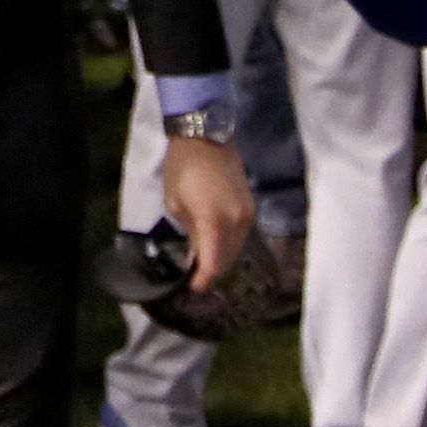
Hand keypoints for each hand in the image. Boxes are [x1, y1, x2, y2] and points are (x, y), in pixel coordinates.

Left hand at [159, 135, 256, 297]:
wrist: (205, 138)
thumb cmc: (183, 169)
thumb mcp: (176, 204)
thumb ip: (190, 233)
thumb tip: (196, 254)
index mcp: (214, 222)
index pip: (213, 264)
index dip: (204, 280)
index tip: (193, 288)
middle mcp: (236, 222)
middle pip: (228, 260)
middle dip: (212, 271)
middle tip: (196, 276)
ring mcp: (247, 214)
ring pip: (236, 249)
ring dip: (222, 258)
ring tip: (204, 261)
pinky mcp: (250, 207)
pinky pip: (240, 235)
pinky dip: (228, 244)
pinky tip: (215, 243)